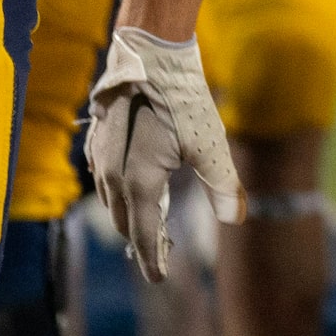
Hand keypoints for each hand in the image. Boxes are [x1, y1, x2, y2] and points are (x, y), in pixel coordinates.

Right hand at [85, 26, 240, 280]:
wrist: (150, 56)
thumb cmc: (182, 101)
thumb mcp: (210, 144)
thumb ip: (222, 184)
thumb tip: (237, 220)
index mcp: (137, 183)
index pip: (143, 234)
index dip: (152, 258)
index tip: (158, 279)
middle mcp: (111, 177)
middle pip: (125, 221)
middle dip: (143, 240)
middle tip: (162, 255)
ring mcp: (100, 158)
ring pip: (113, 201)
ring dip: (130, 217)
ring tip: (151, 227)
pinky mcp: (98, 141)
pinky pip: (105, 180)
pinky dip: (120, 193)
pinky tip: (132, 191)